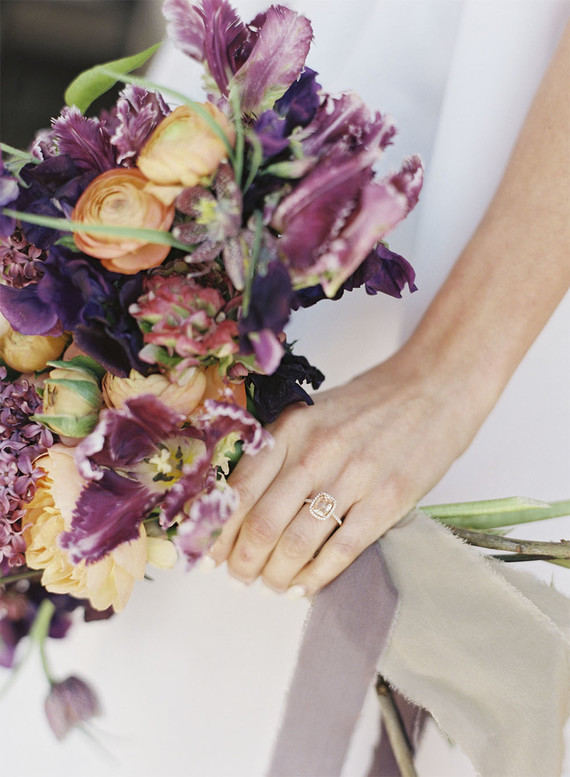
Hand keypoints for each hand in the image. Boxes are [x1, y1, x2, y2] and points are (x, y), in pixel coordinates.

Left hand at [208, 349, 478, 595]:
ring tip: (273, 584)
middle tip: (242, 576)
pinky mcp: (389, 499)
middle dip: (244, 563)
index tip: (210, 555)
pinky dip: (318, 576)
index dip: (217, 533)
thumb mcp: (312, 414)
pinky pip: (342, 550)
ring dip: (277, 575)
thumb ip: (278, 453)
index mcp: (290, 429)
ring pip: (297, 543)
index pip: (238, 491)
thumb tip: (241, 505)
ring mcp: (353, 477)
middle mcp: (315, 452)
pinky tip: (307, 584)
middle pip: (261, 524)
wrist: (433, 386)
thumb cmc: (370, 403)